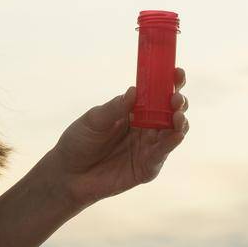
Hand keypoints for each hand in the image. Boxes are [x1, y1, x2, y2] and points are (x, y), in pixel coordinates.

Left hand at [48, 67, 189, 211]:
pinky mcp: (147, 168)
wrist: (68, 174)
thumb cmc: (79, 141)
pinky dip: (171, 144)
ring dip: (179, 122)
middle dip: (178, 102)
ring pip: (172, 132)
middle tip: (176, 98)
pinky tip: (176, 135)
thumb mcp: (94, 120)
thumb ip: (115, 108)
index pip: (156, 94)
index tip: (177, 72)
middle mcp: (145, 128)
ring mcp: (148, 147)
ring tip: (177, 115)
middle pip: (170, 112)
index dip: (170, 83)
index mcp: (134, 111)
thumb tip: (134, 91)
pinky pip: (162, 154)